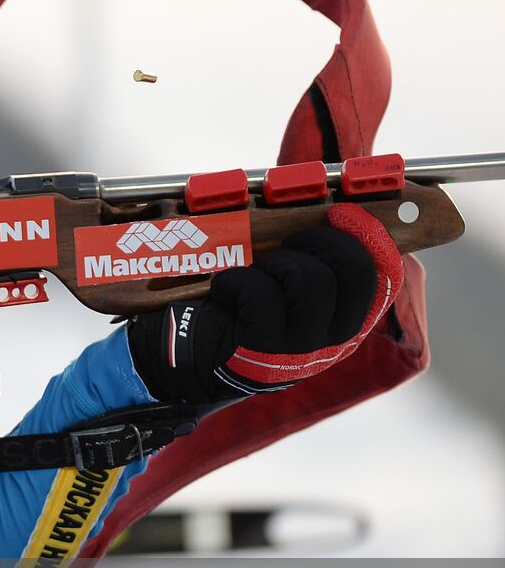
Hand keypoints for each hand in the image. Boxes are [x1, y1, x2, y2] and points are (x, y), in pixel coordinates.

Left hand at [127, 203, 402, 403]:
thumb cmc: (231, 314)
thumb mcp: (278, 289)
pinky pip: (260, 292)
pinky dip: (235, 281)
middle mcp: (335, 338)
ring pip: (309, 278)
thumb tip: (322, 205)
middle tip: (285, 244)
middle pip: (354, 269)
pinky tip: (224, 294)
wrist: (181, 362)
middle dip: (317, 240)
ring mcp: (303, 347)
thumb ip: (305, 257)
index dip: (371, 236)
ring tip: (253, 275)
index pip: (385, 276)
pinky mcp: (266, 348)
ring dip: (273, 262)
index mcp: (346, 319)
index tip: (343, 210)